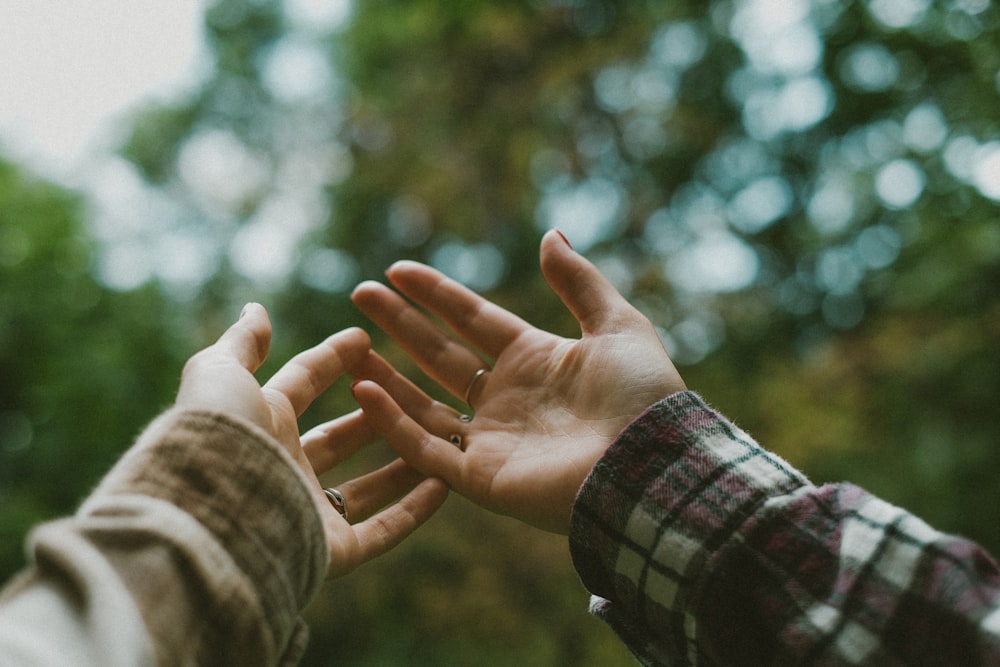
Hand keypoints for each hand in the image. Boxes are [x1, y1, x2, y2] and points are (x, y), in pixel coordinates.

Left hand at [175, 303, 447, 576]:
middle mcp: (283, 466)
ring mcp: (308, 511)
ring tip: (440, 437)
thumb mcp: (221, 374)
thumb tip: (254, 308)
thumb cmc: (214, 436)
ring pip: (367, 486)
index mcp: (258, 422)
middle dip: (372, 412)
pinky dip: (415, 510)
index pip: (302, 383)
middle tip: (410, 389)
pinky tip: (445, 484)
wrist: (206, 517)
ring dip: (403, 461)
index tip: (366, 336)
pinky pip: (383, 530)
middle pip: (337, 437)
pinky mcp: (331, 551)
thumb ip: (241, 342)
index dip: (333, 358)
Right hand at [349, 230, 684, 533]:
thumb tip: (551, 234)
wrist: (649, 465)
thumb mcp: (616, 324)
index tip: (396, 270)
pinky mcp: (480, 479)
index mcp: (535, 360)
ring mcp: (490, 440)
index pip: (471, 320)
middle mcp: (507, 398)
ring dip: (386, 376)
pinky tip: (364, 389)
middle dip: (399, 325)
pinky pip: (425, 448)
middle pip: (439, 355)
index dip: (435, 295)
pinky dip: (393, 422)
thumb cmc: (641, 396)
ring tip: (350, 349)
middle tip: (360, 295)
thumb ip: (579, 282)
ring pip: (423, 404)